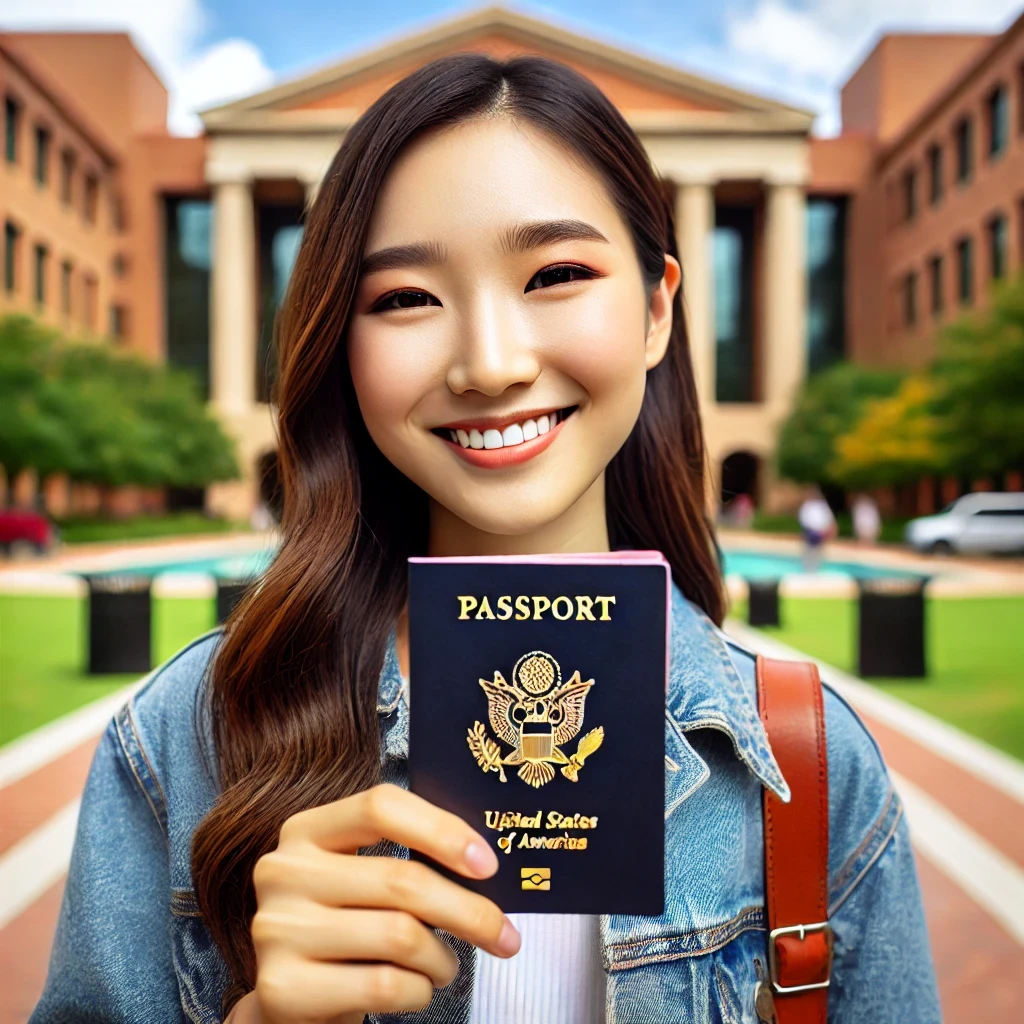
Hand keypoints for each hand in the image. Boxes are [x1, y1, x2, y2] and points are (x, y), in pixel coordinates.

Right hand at [247, 783, 518, 1023]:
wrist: (290, 1000)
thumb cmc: (343, 929)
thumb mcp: (362, 880)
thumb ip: (404, 859)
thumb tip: (485, 863)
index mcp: (306, 829)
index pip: (381, 807)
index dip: (441, 831)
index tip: (488, 864)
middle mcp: (284, 871)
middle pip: (401, 878)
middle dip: (469, 912)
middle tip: (504, 935)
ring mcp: (278, 929)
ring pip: (400, 936)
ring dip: (441, 959)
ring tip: (445, 967)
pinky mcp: (283, 987)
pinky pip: (383, 986)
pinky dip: (417, 992)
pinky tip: (415, 989)